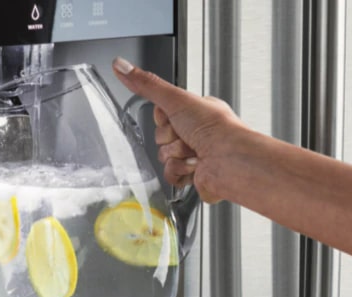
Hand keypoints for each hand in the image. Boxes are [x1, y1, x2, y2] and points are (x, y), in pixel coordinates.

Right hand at [112, 56, 246, 202]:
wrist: (230, 161)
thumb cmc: (215, 128)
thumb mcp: (176, 99)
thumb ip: (147, 84)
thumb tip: (121, 66)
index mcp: (196, 111)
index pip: (162, 113)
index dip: (164, 117)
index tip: (176, 116)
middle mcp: (197, 132)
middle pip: (160, 136)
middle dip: (170, 138)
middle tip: (188, 135)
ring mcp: (195, 154)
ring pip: (164, 156)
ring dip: (176, 155)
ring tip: (195, 152)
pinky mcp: (192, 175)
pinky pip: (169, 174)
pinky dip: (179, 171)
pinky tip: (193, 166)